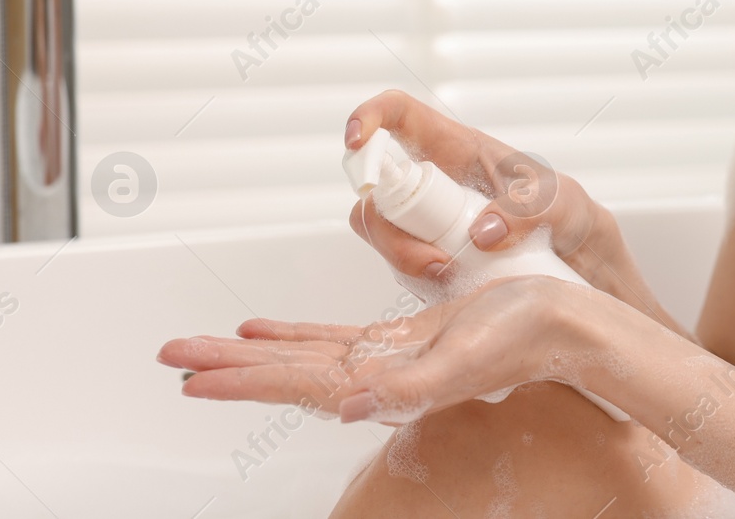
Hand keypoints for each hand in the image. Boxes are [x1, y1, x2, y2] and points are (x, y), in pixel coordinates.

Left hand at [158, 275, 603, 423]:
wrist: (562, 327)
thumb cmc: (525, 341)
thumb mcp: (466, 361)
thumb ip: (408, 391)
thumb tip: (349, 408)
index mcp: (385, 383)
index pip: (297, 385)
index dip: (244, 381)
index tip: (194, 379)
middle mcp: (376, 375)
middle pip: (286, 369)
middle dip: (228, 364)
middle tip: (172, 356)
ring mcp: (386, 357)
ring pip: (302, 353)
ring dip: (252, 350)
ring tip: (204, 346)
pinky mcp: (401, 339)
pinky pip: (333, 337)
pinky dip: (295, 333)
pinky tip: (266, 328)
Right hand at [345, 91, 613, 285]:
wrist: (584, 274)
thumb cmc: (572, 220)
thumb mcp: (565, 205)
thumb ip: (530, 211)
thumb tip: (479, 234)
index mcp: (459, 150)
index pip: (401, 115)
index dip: (369, 117)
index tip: (357, 141)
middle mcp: (433, 186)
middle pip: (376, 194)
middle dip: (386, 229)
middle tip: (433, 260)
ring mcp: (426, 227)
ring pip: (381, 236)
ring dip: (403, 261)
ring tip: (450, 276)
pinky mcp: (430, 264)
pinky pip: (400, 271)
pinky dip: (418, 283)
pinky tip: (455, 290)